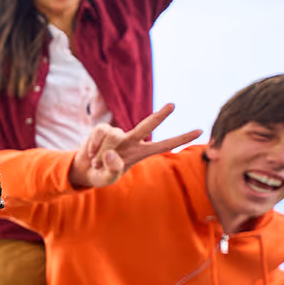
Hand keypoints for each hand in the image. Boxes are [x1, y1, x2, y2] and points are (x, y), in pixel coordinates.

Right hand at [67, 104, 202, 188]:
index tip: (200, 130)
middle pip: (146, 126)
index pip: (165, 145)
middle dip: (159, 116)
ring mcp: (117, 134)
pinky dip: (93, 147)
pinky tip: (90, 155)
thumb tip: (110, 153)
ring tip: (96, 164)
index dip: (182, 139)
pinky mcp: (102, 129)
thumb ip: (112, 169)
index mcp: (140, 153)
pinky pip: (100, 135)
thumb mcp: (108, 179)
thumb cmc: (101, 174)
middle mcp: (131, 141)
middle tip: (173, 105)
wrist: (83, 169)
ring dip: (101, 155)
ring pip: (113, 139)